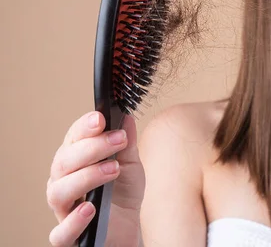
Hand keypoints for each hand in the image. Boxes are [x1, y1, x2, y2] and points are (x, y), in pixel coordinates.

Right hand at [47, 112, 144, 246]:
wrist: (127, 226)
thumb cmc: (122, 192)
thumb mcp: (130, 164)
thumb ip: (126, 143)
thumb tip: (126, 117)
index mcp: (75, 161)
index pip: (72, 139)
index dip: (83, 127)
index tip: (101, 118)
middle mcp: (62, 182)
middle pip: (64, 162)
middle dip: (92, 147)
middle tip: (119, 140)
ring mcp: (63, 209)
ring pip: (59, 192)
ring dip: (87, 177)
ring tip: (113, 169)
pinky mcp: (68, 236)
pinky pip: (61, 232)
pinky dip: (74, 220)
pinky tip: (90, 208)